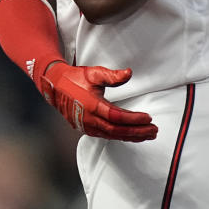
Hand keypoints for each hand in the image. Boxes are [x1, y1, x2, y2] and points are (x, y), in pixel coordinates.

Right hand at [37, 59, 157, 141]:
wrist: (55, 86)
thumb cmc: (75, 78)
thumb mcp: (94, 73)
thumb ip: (112, 75)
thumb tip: (129, 73)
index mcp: (92, 105)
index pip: (117, 117)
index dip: (134, 119)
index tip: (148, 118)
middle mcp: (90, 120)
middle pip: (117, 130)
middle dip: (137, 132)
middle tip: (153, 130)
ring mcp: (87, 126)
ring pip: (113, 135)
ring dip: (132, 136)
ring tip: (148, 134)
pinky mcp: (87, 129)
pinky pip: (107, 135)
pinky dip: (121, 135)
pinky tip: (132, 135)